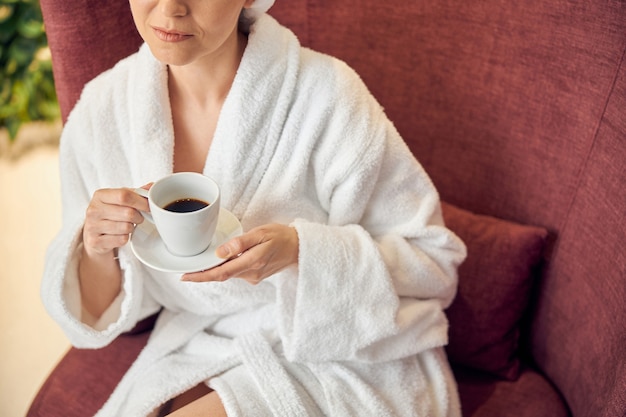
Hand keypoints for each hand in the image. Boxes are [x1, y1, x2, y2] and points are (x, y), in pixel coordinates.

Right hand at [82, 186, 149, 258]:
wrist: (93, 235)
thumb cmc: (110, 214)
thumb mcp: (120, 200)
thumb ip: (136, 193)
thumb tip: (152, 187)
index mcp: (100, 195)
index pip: (124, 195)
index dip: (141, 201)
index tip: (149, 206)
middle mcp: (93, 210)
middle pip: (128, 212)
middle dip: (139, 217)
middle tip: (138, 218)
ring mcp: (92, 226)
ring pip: (126, 227)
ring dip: (132, 228)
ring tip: (127, 225)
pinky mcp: (96, 241)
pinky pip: (122, 239)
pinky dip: (126, 238)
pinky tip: (120, 235)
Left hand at [182, 223, 298, 284]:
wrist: (299, 247)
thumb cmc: (281, 236)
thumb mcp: (261, 233)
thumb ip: (240, 243)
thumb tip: (220, 253)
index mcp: (251, 262)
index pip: (221, 273)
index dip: (201, 277)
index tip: (185, 277)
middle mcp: (251, 274)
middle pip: (222, 275)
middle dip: (203, 274)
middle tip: (185, 270)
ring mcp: (254, 277)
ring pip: (228, 274)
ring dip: (214, 270)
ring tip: (200, 263)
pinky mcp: (255, 276)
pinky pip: (236, 272)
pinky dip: (226, 267)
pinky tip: (221, 260)